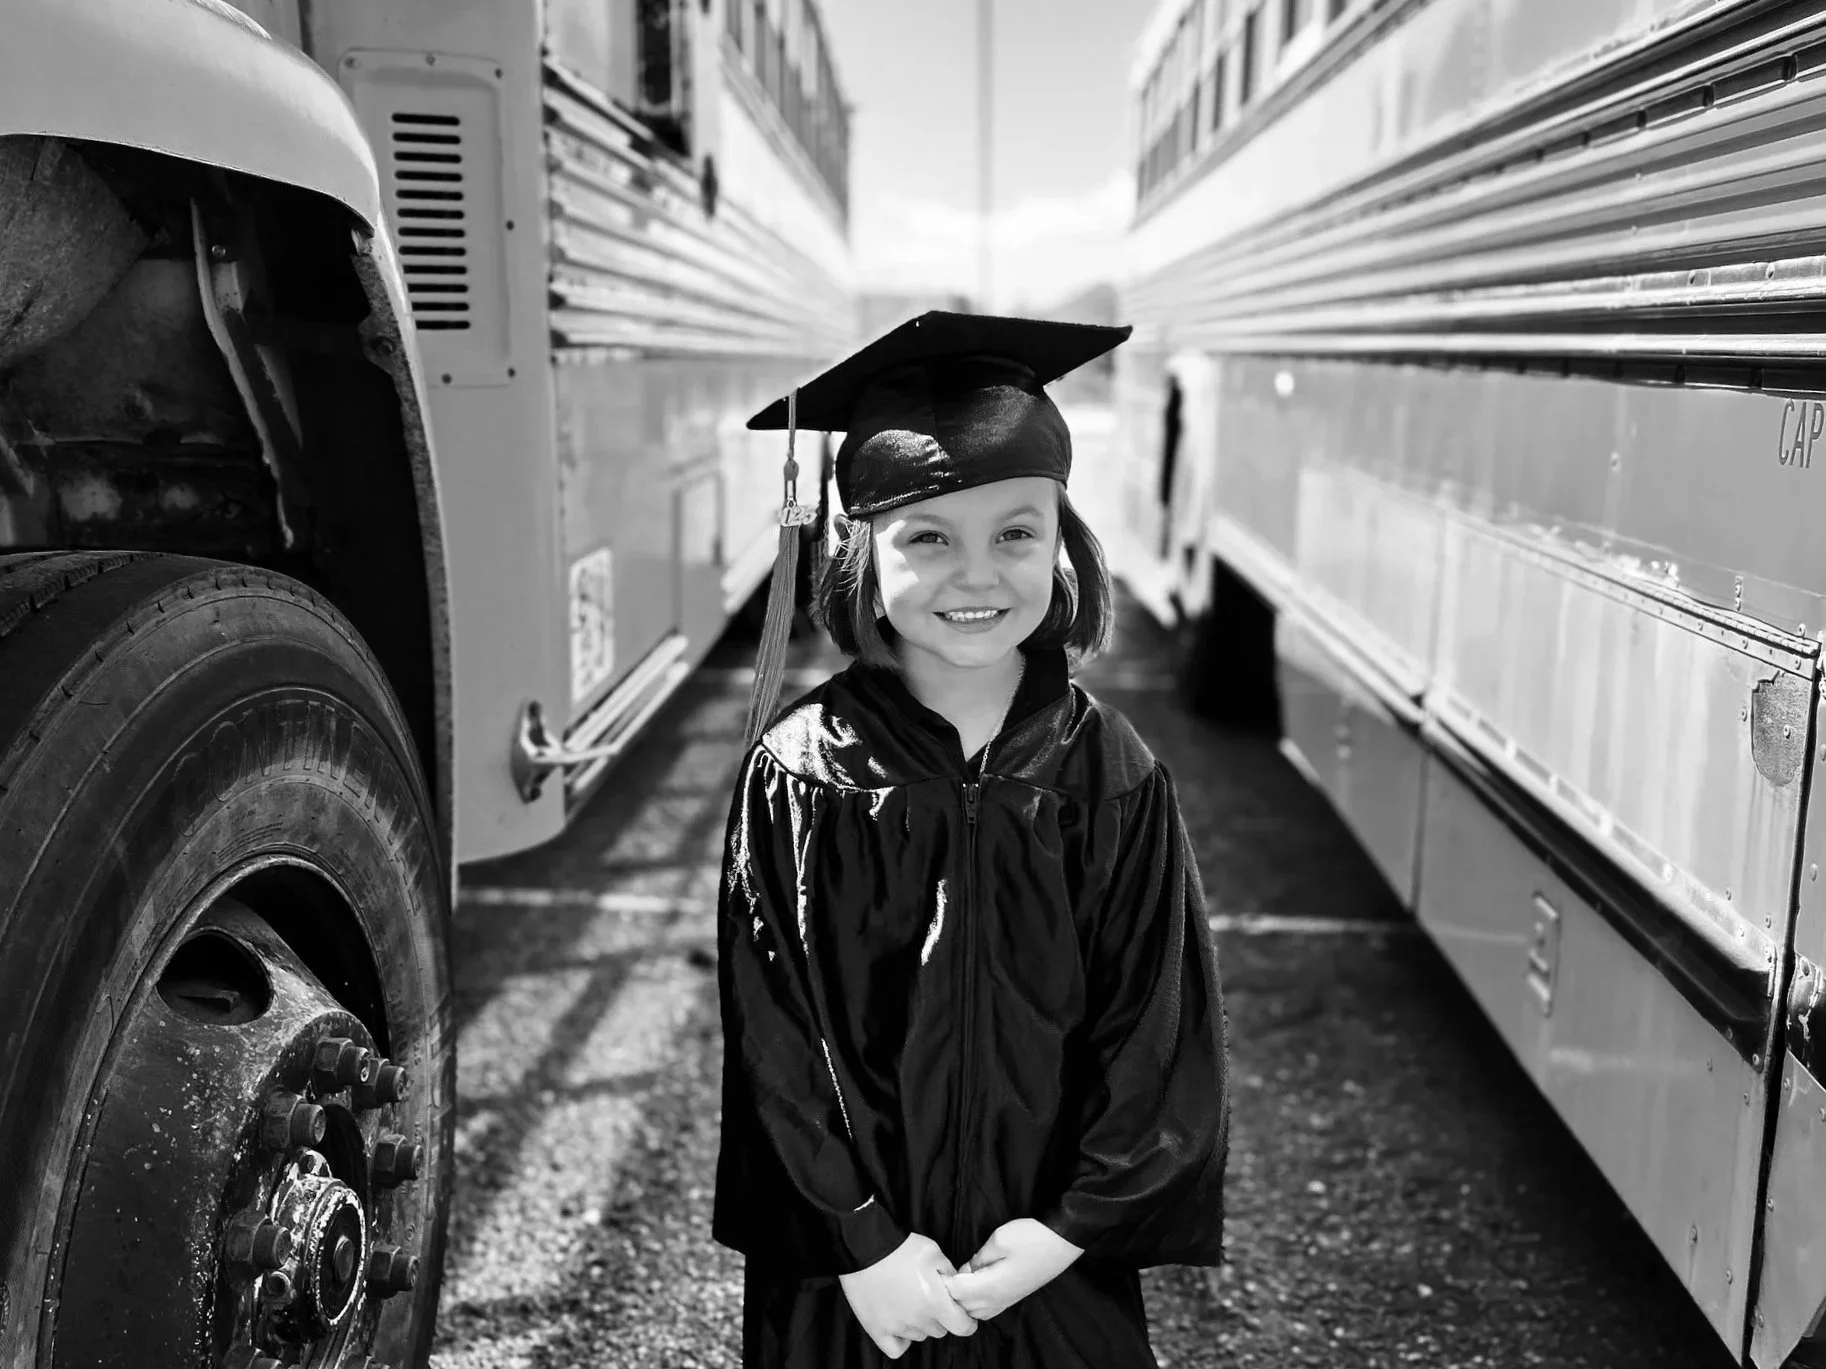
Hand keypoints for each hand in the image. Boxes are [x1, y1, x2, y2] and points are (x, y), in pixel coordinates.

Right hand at [838, 1232, 977, 1358]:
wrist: (865, 1247)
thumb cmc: (900, 1248)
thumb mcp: (934, 1252)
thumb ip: (950, 1273)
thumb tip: (956, 1287)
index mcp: (936, 1302)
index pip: (963, 1327)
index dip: (966, 1321)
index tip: (963, 1315)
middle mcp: (918, 1320)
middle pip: (939, 1330)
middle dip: (940, 1316)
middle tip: (931, 1298)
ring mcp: (897, 1327)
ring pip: (919, 1336)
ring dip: (920, 1324)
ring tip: (910, 1302)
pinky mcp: (877, 1329)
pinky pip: (896, 1348)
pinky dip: (901, 1340)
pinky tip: (900, 1325)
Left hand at [941, 1218, 1082, 1321]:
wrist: (1063, 1241)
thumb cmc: (1031, 1238)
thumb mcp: (998, 1240)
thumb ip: (978, 1259)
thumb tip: (967, 1270)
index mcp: (991, 1288)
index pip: (955, 1293)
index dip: (942, 1281)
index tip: (934, 1267)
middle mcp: (998, 1300)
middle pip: (963, 1306)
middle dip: (950, 1292)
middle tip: (942, 1272)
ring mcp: (1008, 1300)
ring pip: (975, 1310)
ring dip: (963, 1299)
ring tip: (957, 1277)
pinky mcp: (1014, 1296)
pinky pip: (987, 1308)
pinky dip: (975, 1300)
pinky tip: (974, 1282)